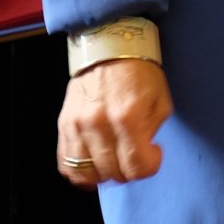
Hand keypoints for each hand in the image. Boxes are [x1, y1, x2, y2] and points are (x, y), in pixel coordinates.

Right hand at [56, 57, 171, 187]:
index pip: (137, 167)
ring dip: (105, 173)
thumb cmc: (139, 74)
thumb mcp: (160, 101)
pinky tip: (94, 164)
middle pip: (113, 173)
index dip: (150, 166)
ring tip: (114, 159)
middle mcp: (99, 125)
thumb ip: (152, 132)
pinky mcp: (63, 126)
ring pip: (87, 174)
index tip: (152, 154)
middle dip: (129, 170)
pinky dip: (80, 171)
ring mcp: (77, 127)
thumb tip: (143, 154)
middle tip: (135, 154)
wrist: (108, 49)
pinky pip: (66, 164)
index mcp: (128, 118)